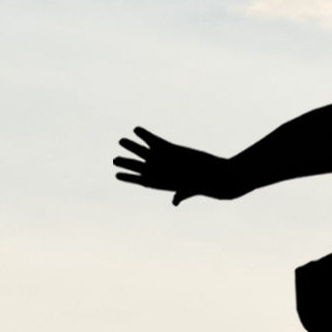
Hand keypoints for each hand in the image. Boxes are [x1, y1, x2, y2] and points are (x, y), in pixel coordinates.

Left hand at [113, 127, 239, 199]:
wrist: (216, 176)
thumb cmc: (205, 186)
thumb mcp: (193, 189)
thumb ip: (182, 193)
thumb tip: (175, 201)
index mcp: (161, 183)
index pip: (141, 180)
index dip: (129, 178)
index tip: (117, 175)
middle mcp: (160, 170)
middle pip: (138, 166)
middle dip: (126, 163)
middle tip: (115, 160)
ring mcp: (164, 159)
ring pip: (143, 152)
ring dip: (132, 146)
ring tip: (121, 140)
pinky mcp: (171, 149)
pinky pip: (155, 140)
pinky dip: (146, 135)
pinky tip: (137, 129)